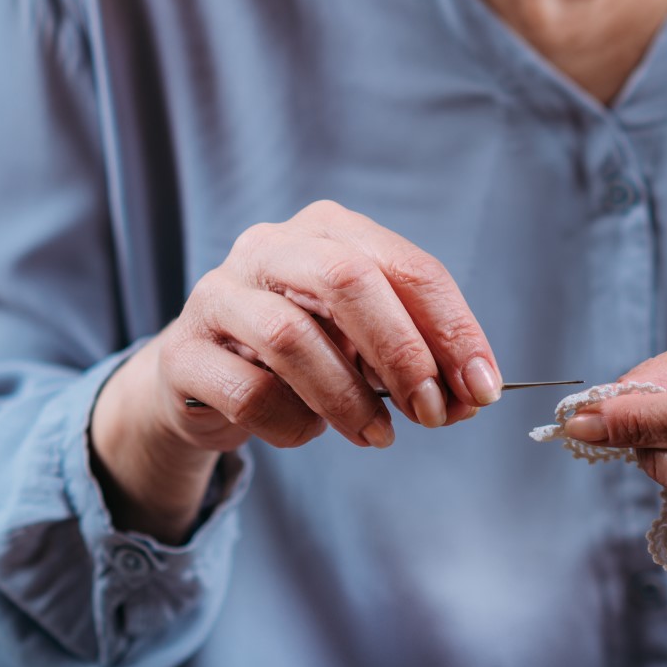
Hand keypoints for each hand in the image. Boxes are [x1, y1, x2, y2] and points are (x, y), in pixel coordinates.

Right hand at [89, 200, 503, 539]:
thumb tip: (469, 397)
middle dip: (401, 351)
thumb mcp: (363, 347)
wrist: (201, 380)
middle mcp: (271, 246)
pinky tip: (309, 433)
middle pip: (346, 279)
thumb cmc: (300, 354)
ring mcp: (219, 293)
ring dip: (347, 396)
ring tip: (379, 435)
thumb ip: (416, 362)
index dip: (453, 328)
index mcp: (330, 230)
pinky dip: (291, 422)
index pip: (406, 266)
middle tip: (431, 412)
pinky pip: (247, 390)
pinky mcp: (183, 351)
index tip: (482, 387)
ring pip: (291, 335)